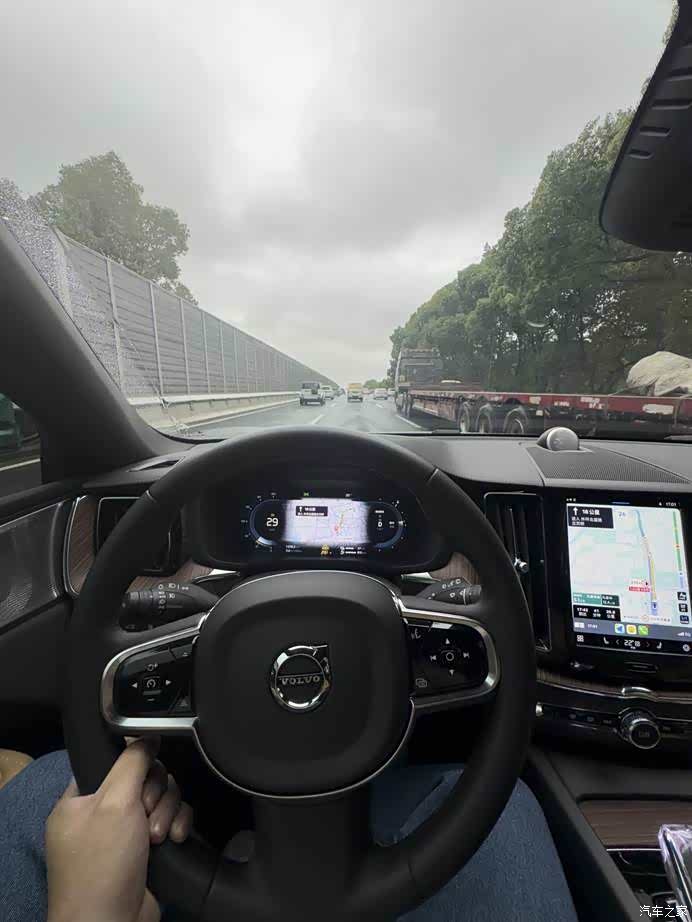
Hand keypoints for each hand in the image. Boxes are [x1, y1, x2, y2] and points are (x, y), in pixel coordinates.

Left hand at [46, 738, 192, 921]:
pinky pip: (171, 821)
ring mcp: (124, 835)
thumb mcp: (114, 802)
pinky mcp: (147, 852)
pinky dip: (177, 826)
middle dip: (155, 794)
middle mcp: (101, 816)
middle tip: (147, 813)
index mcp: (78, 801)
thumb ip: (132, 762)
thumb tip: (148, 735)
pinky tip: (174, 840)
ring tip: (158, 836)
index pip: (111, 761)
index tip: (144, 773)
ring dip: (167, 812)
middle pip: (143, 778)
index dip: (134, 764)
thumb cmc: (101, 867)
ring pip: (161, 799)